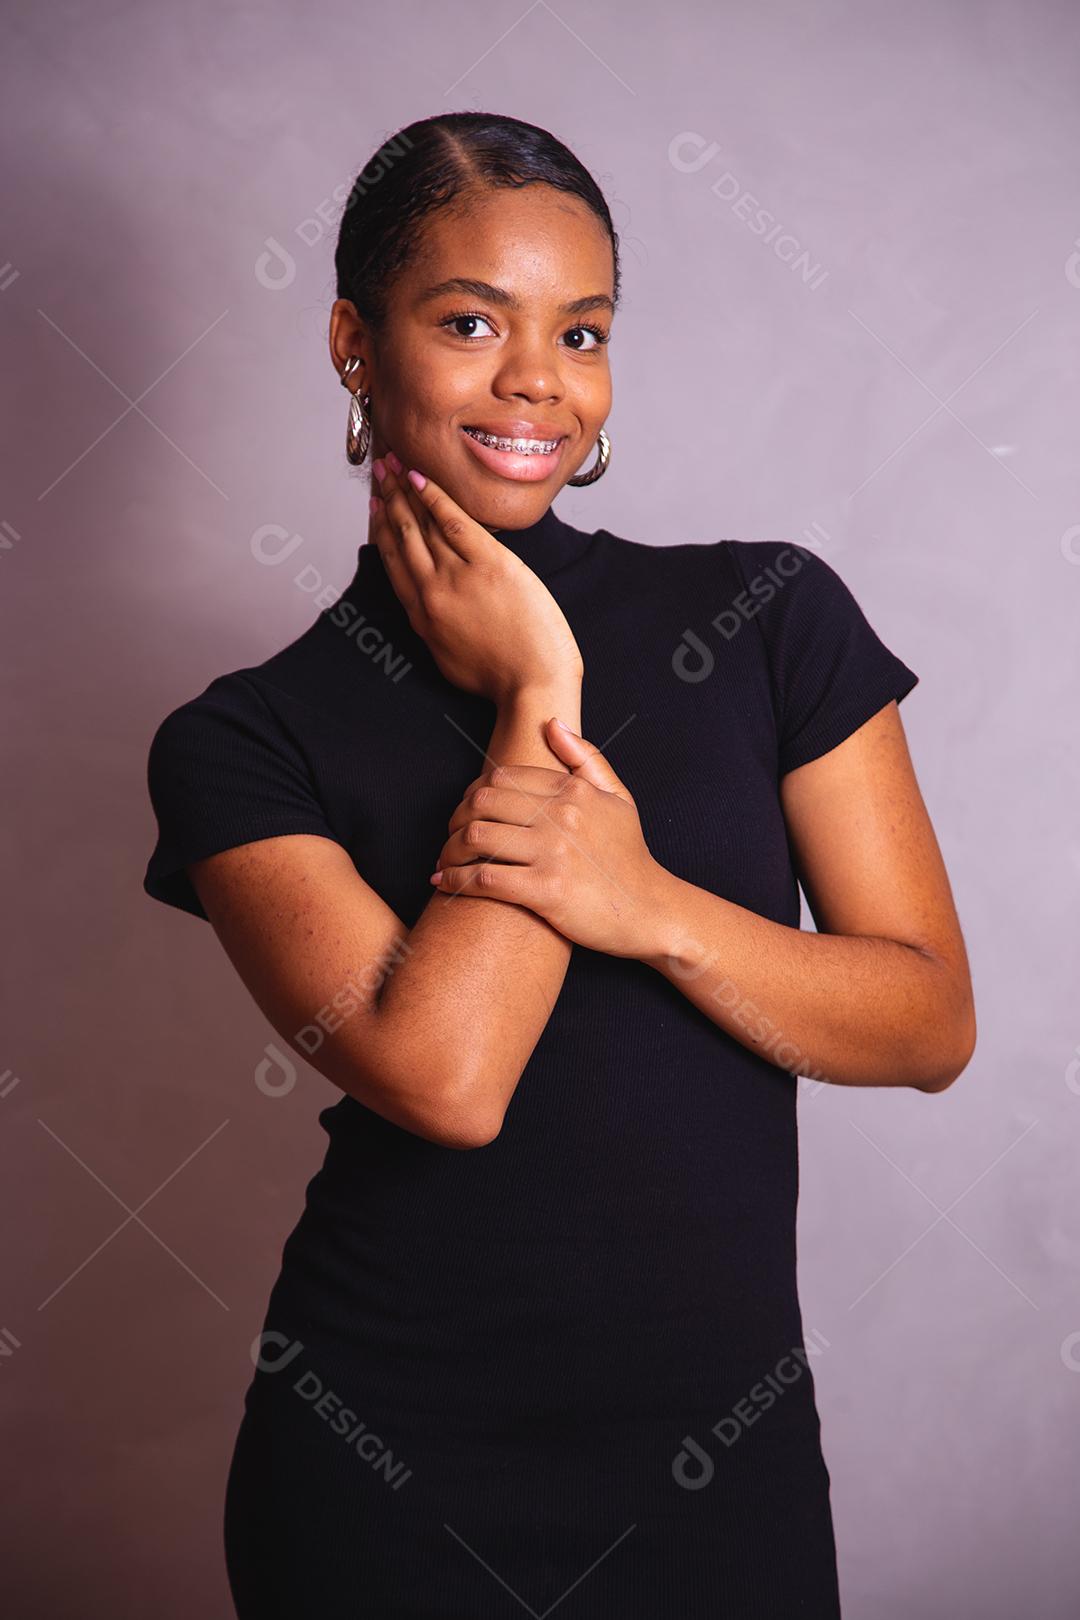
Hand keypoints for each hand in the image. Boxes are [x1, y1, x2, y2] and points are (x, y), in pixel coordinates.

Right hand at [369, 451, 583, 704]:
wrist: (532, 684)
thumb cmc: (503, 678)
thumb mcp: (452, 659)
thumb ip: (438, 627)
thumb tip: (435, 607)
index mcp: (422, 618)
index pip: (395, 564)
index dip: (382, 530)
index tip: (375, 507)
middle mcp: (431, 593)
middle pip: (403, 537)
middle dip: (389, 499)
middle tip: (379, 472)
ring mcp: (457, 577)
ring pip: (421, 526)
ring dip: (404, 490)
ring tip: (393, 465)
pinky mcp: (488, 564)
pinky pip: (453, 521)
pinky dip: (433, 496)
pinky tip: (420, 477)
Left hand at [429, 718, 672, 959]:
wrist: (651, 911)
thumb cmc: (629, 857)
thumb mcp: (617, 798)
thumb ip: (586, 758)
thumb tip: (552, 724)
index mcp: (573, 791)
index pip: (501, 777)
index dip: (471, 793)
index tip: (464, 812)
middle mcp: (562, 816)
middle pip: (482, 803)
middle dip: (454, 820)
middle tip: (449, 837)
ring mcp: (554, 853)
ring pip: (477, 838)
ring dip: (449, 851)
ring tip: (442, 862)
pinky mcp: (547, 891)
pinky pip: (484, 878)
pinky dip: (455, 880)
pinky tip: (444, 884)